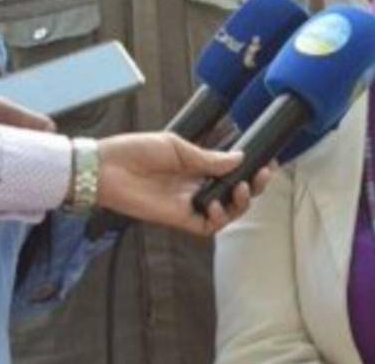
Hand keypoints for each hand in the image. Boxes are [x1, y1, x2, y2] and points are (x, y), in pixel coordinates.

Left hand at [96, 133, 272, 236]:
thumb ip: (208, 158)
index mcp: (197, 166)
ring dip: (240, 203)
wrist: (107, 168)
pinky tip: (216, 206)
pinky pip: (207, 227)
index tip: (267, 162)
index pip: (232, 171)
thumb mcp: (177, 147)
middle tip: (261, 176)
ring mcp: (189, 204)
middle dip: (253, 186)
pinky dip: (219, 219)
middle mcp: (196, 187)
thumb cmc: (136, 151)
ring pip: (227, 212)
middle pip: (235, 193)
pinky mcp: (178, 219)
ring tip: (241, 189)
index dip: (250, 169)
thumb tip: (239, 158)